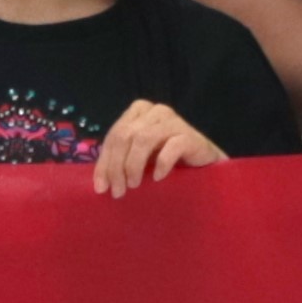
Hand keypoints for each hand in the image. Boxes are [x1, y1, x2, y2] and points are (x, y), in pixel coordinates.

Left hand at [93, 101, 225, 196]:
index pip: (114, 135)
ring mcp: (173, 121)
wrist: (203, 163)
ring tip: (134, 185)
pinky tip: (158, 178)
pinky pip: (171, 148)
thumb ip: (119, 162)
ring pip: (144, 139)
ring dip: (134, 165)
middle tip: (118, 191)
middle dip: (117, 166)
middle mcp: (155, 111)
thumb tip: (99, 185)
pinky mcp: (190, 136)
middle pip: (125, 136)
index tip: (101, 188)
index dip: (104, 162)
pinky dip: (161, 164)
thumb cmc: (167, 159)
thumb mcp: (138, 159)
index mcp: (138, 111)